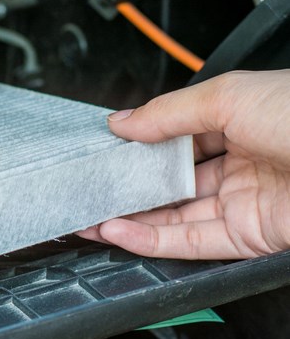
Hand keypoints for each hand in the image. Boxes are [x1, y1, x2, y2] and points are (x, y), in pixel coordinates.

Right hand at [78, 70, 289, 258]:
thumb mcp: (230, 96)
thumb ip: (168, 113)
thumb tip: (122, 122)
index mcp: (241, 121)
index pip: (176, 136)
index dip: (139, 144)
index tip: (104, 149)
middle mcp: (243, 163)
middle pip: (172, 180)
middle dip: (129, 185)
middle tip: (90, 187)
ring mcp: (245, 203)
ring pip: (175, 215)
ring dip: (130, 217)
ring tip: (90, 213)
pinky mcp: (249, 237)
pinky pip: (191, 242)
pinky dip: (150, 240)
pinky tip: (118, 231)